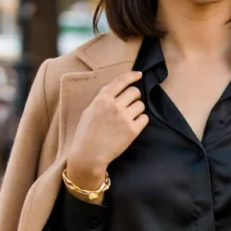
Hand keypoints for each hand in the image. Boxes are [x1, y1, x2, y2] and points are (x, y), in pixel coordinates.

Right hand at [65, 71, 149, 189]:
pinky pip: (145, 119)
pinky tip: (132, 127)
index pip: (121, 81)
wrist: (88, 155)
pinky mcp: (132, 130)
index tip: (139, 75)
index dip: (132, 76)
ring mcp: (124, 118)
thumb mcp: (89, 111)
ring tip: (128, 119)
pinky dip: (141, 121)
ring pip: (141, 105)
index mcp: (102, 99)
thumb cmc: (85, 134)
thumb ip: (101, 98)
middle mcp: (115, 105)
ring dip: (137, 110)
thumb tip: (111, 87)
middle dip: (134, 96)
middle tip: (130, 104)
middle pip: (135, 92)